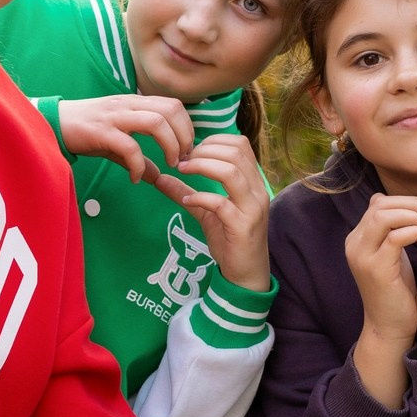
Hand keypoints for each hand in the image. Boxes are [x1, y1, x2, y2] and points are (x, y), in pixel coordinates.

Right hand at [57, 94, 196, 183]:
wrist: (51, 123)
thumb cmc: (85, 131)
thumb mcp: (115, 141)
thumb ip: (137, 158)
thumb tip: (157, 178)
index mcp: (134, 103)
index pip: (173, 105)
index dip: (187, 127)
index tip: (186, 149)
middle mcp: (128, 105)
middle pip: (171, 110)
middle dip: (184, 137)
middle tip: (182, 159)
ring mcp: (115, 116)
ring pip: (156, 123)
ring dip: (170, 146)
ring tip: (169, 165)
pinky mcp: (101, 132)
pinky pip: (129, 146)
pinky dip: (138, 165)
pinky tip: (136, 178)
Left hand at [151, 134, 270, 291]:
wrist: (246, 275)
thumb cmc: (230, 241)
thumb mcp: (205, 212)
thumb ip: (186, 193)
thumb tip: (159, 177)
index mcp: (252, 182)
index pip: (240, 144)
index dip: (213, 141)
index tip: (190, 151)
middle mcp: (257, 191)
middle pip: (236, 152)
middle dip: (204, 151)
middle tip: (182, 160)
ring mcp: (253, 209)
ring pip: (231, 172)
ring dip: (202, 166)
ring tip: (181, 171)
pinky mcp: (243, 227)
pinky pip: (221, 204)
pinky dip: (200, 198)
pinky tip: (187, 202)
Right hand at [344, 193, 416, 347]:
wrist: (390, 326)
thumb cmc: (396, 290)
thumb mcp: (392, 254)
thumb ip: (393, 230)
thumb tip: (402, 204)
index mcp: (358, 238)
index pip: (379, 202)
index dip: (407, 202)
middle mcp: (354, 244)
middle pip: (381, 205)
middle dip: (413, 206)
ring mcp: (362, 256)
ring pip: (384, 216)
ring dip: (414, 217)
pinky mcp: (375, 268)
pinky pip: (395, 237)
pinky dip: (415, 233)